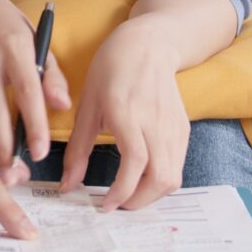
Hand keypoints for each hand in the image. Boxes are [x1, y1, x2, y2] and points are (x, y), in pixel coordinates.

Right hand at [0, 0, 70, 181]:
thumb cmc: (9, 30)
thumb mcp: (38, 42)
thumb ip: (52, 76)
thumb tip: (62, 106)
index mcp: (13, 46)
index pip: (27, 90)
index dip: (34, 125)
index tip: (40, 153)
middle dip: (4, 148)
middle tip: (17, 177)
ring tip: (6, 169)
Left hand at [58, 24, 188, 211]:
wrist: (148, 46)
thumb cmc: (112, 71)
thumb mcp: (87, 106)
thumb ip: (78, 149)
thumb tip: (67, 185)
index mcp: (128, 112)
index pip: (135, 161)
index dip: (122, 190)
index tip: (105, 205)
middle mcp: (156, 122)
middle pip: (161, 177)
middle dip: (138, 202)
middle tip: (116, 205)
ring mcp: (174, 127)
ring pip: (173, 177)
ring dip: (151, 195)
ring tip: (128, 195)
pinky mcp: (183, 129)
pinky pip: (178, 166)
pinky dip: (161, 180)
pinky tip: (141, 177)